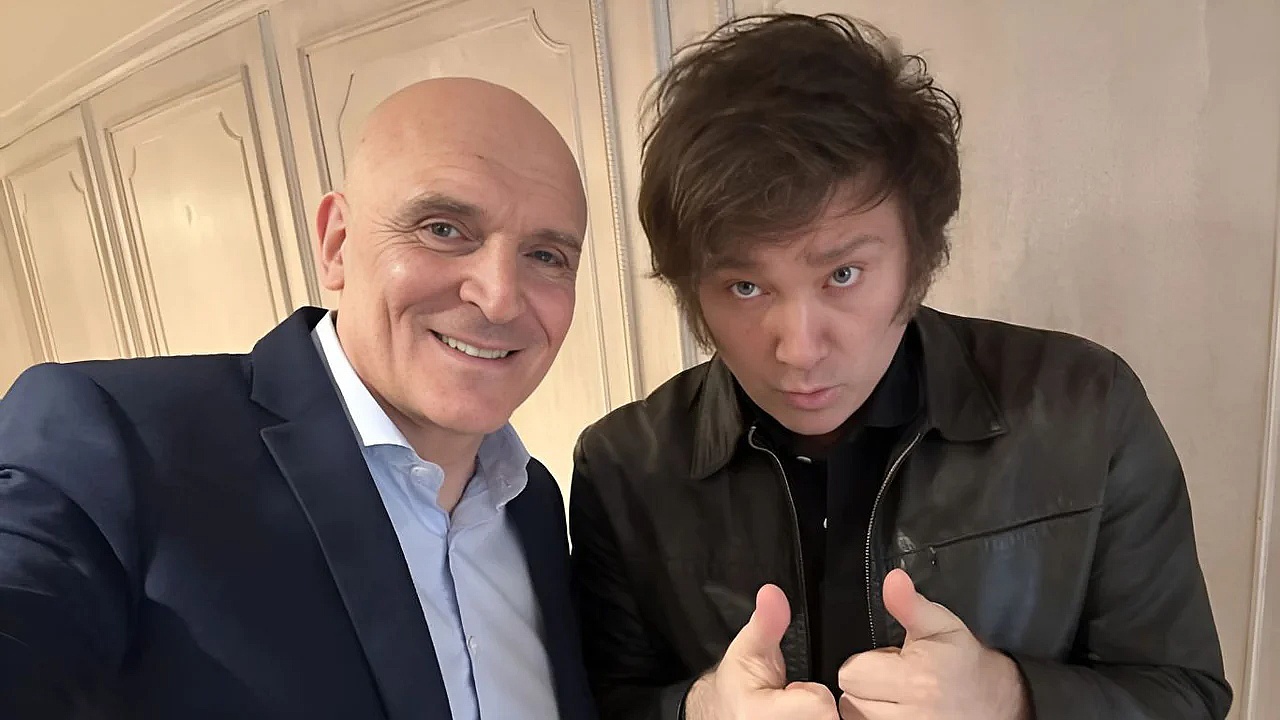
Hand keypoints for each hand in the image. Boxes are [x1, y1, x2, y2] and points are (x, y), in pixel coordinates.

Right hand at [685, 584, 837, 719]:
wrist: (726, 713)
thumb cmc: (738, 686)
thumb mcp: (748, 648)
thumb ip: (767, 622)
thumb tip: (772, 594)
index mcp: (759, 716)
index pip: (821, 705)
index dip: (813, 690)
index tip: (795, 687)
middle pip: (829, 717)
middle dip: (818, 705)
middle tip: (795, 699)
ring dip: (819, 714)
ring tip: (797, 708)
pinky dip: (819, 719)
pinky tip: (801, 715)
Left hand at [837, 569, 1029, 719]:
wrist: (996, 704)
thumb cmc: (965, 664)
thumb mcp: (940, 625)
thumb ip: (909, 603)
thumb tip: (893, 580)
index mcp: (914, 680)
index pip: (852, 672)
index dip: (867, 662)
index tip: (890, 660)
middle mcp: (909, 716)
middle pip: (850, 697)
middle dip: (866, 684)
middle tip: (895, 677)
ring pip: (856, 715)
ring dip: (869, 704)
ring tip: (898, 695)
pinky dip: (877, 718)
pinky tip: (898, 709)